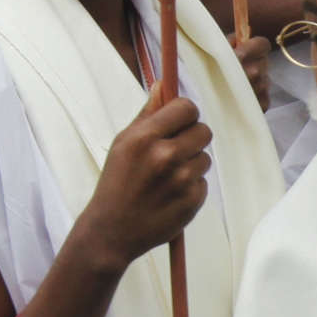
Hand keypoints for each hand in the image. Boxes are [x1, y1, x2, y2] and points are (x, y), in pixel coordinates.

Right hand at [78, 90, 211, 263]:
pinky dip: (191, 187)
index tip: (179, 121)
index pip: (186, 108)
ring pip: (204, 158)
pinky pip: (202, 182)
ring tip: (166, 178)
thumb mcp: (123, 143)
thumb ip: (147, 114)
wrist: (112, 231)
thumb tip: (163, 84)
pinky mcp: (192, 201)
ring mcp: (181, 180)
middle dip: (192, 137)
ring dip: (191, 164)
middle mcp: (165, 157)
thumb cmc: (116, 182)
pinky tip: (169, 195)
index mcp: (145, 137)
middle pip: (203, 131)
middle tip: (175, 149)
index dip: (185, 113)